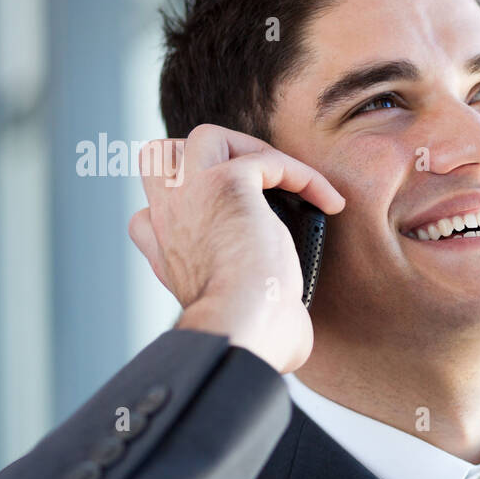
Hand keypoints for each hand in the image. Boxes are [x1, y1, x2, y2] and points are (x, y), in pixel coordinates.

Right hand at [130, 124, 345, 372]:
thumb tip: (294, 328)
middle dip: (211, 161)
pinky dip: (303, 175)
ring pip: (207, 139)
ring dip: (254, 151)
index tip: (233, 233)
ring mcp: (192, 194)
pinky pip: (268, 159)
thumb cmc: (250, 340)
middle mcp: (169, 217)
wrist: (243, 331)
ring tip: (295, 181)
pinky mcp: (227, 183)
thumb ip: (249, 301)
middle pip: (164, 158)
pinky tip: (330, 202)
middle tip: (260, 188)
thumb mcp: (237, 313)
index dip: (189, 210)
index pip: (150, 213)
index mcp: (163, 249)